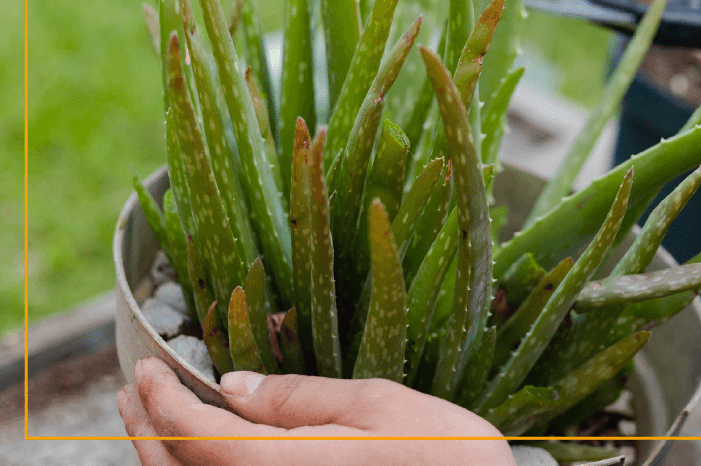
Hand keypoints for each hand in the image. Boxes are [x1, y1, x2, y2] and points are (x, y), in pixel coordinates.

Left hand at [118, 357, 515, 465]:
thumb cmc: (444, 456)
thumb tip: (232, 386)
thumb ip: (298, 398)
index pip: (195, 437)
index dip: (159, 400)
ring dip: (163, 457)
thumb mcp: (378, 405)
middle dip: (147, 429)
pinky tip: (201, 457)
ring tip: (151, 421)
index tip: (145, 366)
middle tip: (134, 389)